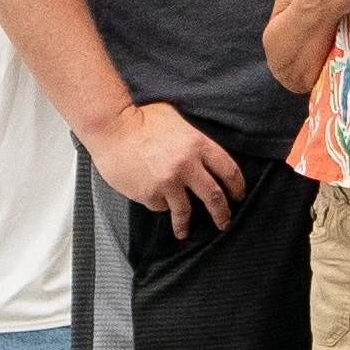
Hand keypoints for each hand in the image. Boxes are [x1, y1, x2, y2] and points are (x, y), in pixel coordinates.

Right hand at [86, 98, 242, 235]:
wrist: (112, 127)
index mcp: (198, 145)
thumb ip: (192, 140)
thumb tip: (202, 155)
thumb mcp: (176, 120)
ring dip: (186, 224)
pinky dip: (158, 204)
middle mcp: (187, 166)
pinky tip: (152, 198)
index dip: (237, 187)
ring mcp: (168, 182)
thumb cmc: (142, 118)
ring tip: (184, 232)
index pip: (228, 170)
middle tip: (224, 222)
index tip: (238, 196)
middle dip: (222, 214)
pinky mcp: (149, 194)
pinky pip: (159, 206)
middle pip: (214, 197)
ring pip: (185, 211)